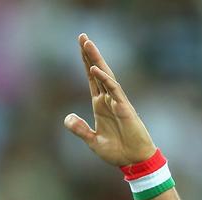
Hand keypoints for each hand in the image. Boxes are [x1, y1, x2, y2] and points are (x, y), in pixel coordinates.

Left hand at [64, 34, 155, 165]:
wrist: (134, 161)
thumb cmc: (117, 151)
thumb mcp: (92, 141)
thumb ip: (79, 129)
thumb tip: (67, 118)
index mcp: (100, 105)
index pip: (91, 79)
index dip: (86, 63)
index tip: (80, 47)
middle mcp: (108, 99)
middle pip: (97, 71)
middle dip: (90, 54)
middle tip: (82, 36)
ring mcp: (117, 102)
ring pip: (105, 75)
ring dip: (96, 60)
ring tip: (87, 44)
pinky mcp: (124, 108)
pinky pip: (113, 90)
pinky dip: (104, 79)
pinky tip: (95, 68)